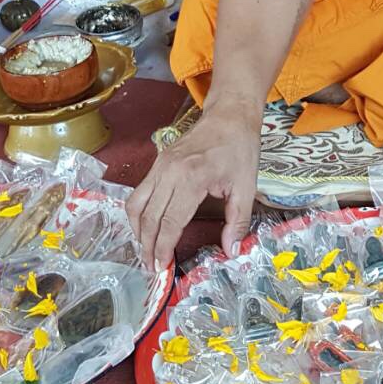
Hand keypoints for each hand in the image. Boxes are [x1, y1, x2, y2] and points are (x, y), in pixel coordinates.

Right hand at [126, 103, 259, 269]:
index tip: (161, 268)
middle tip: (150, 267)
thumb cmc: (240, 148)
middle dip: (147, 246)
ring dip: (138, 230)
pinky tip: (147, 226)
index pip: (169, 222)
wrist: (230, 115)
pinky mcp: (158, 162)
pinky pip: (139, 192)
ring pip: (136, 204)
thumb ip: (238, 221)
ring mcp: (160, 165)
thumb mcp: (246, 186)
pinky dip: (139, 213)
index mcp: (192, 178)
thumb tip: (232, 250)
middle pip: (149, 217)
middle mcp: (169, 171)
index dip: (163, 248)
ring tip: (146, 250)